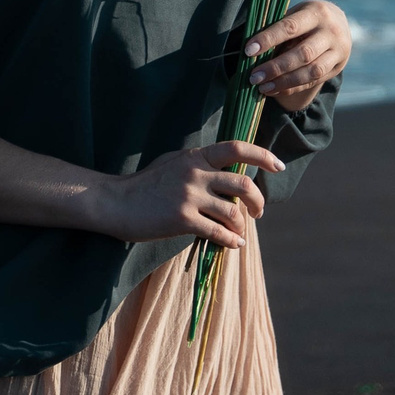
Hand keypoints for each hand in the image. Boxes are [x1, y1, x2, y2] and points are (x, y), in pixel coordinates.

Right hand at [91, 140, 283, 249]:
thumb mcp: (173, 162)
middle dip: (257, 201)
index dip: (262, 156)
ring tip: (240, 232)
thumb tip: (226, 170)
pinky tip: (234, 245)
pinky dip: (231, 241)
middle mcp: (195, 173)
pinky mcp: (182, 220)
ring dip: (242, 225)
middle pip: (242, 184)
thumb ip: (199, 164)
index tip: (278, 166)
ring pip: (232, 212)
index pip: (237, 149)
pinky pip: (217, 232)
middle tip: (258, 212)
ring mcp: (189, 196)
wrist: (116, 203)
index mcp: (196, 156)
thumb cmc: (145, 184)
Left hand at [244, 0, 350, 112]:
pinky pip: (314, 82)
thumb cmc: (307, 18)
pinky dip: (293, 88)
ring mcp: (338, 51)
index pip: (290, 27)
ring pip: (311, 72)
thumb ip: (279, 28)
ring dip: (284, 82)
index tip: (249, 51)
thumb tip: (253, 51)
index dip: (268, 39)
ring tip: (263, 88)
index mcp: (317, 12)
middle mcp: (331, 32)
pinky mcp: (338, 67)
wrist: (339, 23)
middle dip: (276, 67)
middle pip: (303, 53)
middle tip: (254, 77)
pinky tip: (275, 90)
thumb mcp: (297, 13)